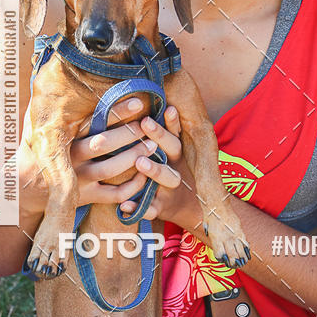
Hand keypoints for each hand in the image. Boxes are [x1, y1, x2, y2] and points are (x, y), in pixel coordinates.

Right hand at [16, 97, 170, 219]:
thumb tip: (52, 69)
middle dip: (131, 133)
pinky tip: (144, 176)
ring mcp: (79, 180)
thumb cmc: (33, 150)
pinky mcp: (86, 197)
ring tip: (153, 146)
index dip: (117, 111)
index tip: (138, 102)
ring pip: (113, 168)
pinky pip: (115, 195)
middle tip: (150, 126)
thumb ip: (45, 102)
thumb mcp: (33, 124)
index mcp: (62, 137)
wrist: (22, 189)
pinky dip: (133, 188)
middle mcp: (71, 158)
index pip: (93, 121)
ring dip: (136, 157)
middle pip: (105, 143)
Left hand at [119, 105, 203, 232]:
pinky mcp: (161, 209)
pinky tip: (125, 205)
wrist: (190, 210)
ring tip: (140, 162)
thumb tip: (154, 106)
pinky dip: (138, 208)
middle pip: (172, 149)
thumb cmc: (173, 175)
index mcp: (176, 154)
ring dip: (155, 169)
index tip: (168, 107)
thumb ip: (164, 135)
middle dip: (160, 136)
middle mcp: (176, 167)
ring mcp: (170, 188)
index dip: (172, 121)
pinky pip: (150, 209)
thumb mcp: (174, 156)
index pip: (175, 133)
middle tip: (145, 122)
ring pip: (167, 178)